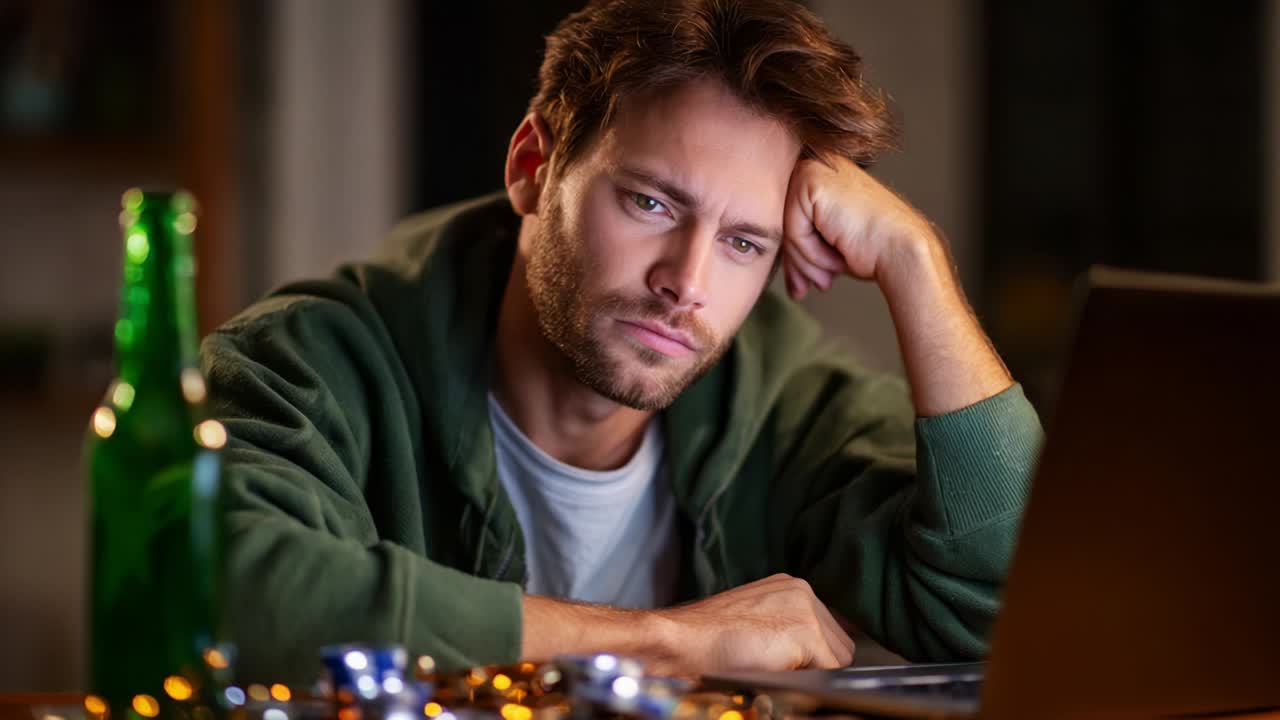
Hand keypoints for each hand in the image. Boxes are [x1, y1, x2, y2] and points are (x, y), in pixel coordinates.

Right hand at [650, 574, 854, 674]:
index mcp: (791, 587)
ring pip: (836, 660)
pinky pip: (827, 673)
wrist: (681, 641)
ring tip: (772, 668)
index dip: (812, 656)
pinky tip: (773, 672)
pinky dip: (806, 682)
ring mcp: (807, 609)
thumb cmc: (707, 639)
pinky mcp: (806, 632)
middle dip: (816, 663)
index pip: (827, 630)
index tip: (791, 665)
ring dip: (811, 671)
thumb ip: (784, 627)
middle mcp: (803, 591)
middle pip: (838, 644)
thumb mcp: (753, 621)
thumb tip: (813, 656)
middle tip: (777, 668)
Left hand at [781, 155, 937, 299]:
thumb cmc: (872, 250)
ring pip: (785, 227)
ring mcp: (813, 166)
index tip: (801, 286)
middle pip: (783, 221)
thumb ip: (801, 241)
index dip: (795, 256)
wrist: (902, 251)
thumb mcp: (827, 243)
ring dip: (805, 262)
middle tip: (804, 289)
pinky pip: (793, 229)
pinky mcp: (811, 180)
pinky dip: (811, 252)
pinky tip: (837, 257)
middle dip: (794, 262)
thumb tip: (777, 263)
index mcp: (822, 173)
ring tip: (828, 277)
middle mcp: (816, 162)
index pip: (790, 218)